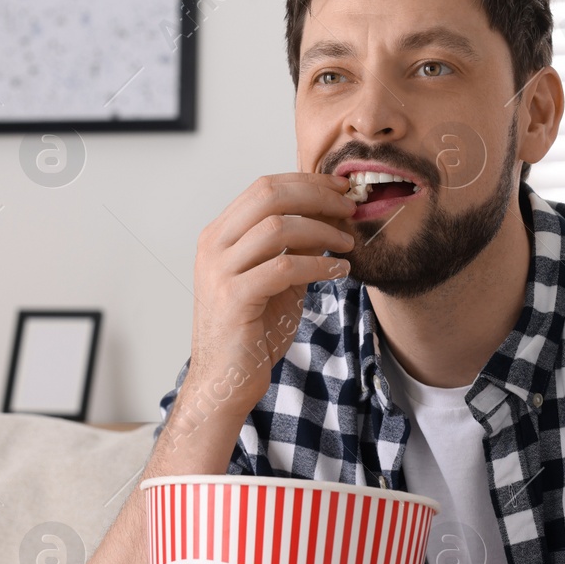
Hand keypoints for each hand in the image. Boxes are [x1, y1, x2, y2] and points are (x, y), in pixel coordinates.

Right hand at [182, 173, 355, 425]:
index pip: (264, 188)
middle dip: (317, 196)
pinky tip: (339, 272)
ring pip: (277, 227)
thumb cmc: (250, 332)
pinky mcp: (234, 298)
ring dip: (322, 230)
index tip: (341, 189)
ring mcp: (220, 271)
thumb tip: (329, 215)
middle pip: (268, 195)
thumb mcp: (279, 280)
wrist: (225, 380)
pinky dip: (318, 265)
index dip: (307, 183)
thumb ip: (296, 247)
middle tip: (350, 207)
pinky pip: (284, 267)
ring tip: (348, 243)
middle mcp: (214, 247)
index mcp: (219, 236)